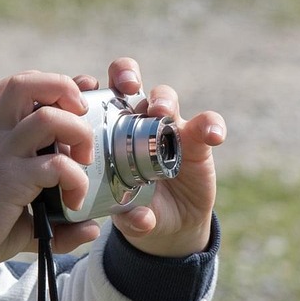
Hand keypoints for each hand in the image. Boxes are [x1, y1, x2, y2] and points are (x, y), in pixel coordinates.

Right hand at [0, 71, 100, 300]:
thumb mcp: (22, 217)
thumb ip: (58, 221)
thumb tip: (92, 227)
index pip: (19, 88)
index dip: (52, 86)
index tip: (76, 106)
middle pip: (26, 83)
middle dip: (64, 89)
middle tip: (81, 120)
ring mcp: (3, 157)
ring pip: (47, 116)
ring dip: (78, 132)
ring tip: (83, 160)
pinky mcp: (9, 180)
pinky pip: (55, 164)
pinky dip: (75, 180)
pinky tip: (74, 202)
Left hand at [98, 58, 225, 257]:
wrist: (171, 224)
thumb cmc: (137, 210)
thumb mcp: (127, 216)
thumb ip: (130, 217)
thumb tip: (137, 218)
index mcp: (105, 133)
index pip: (92, 99)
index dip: (86, 86)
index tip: (86, 88)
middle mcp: (134, 122)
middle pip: (128, 82)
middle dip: (126, 75)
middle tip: (127, 87)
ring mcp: (166, 127)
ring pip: (164, 98)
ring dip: (163, 100)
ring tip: (162, 112)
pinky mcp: (196, 138)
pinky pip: (206, 123)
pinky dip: (211, 125)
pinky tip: (213, 136)